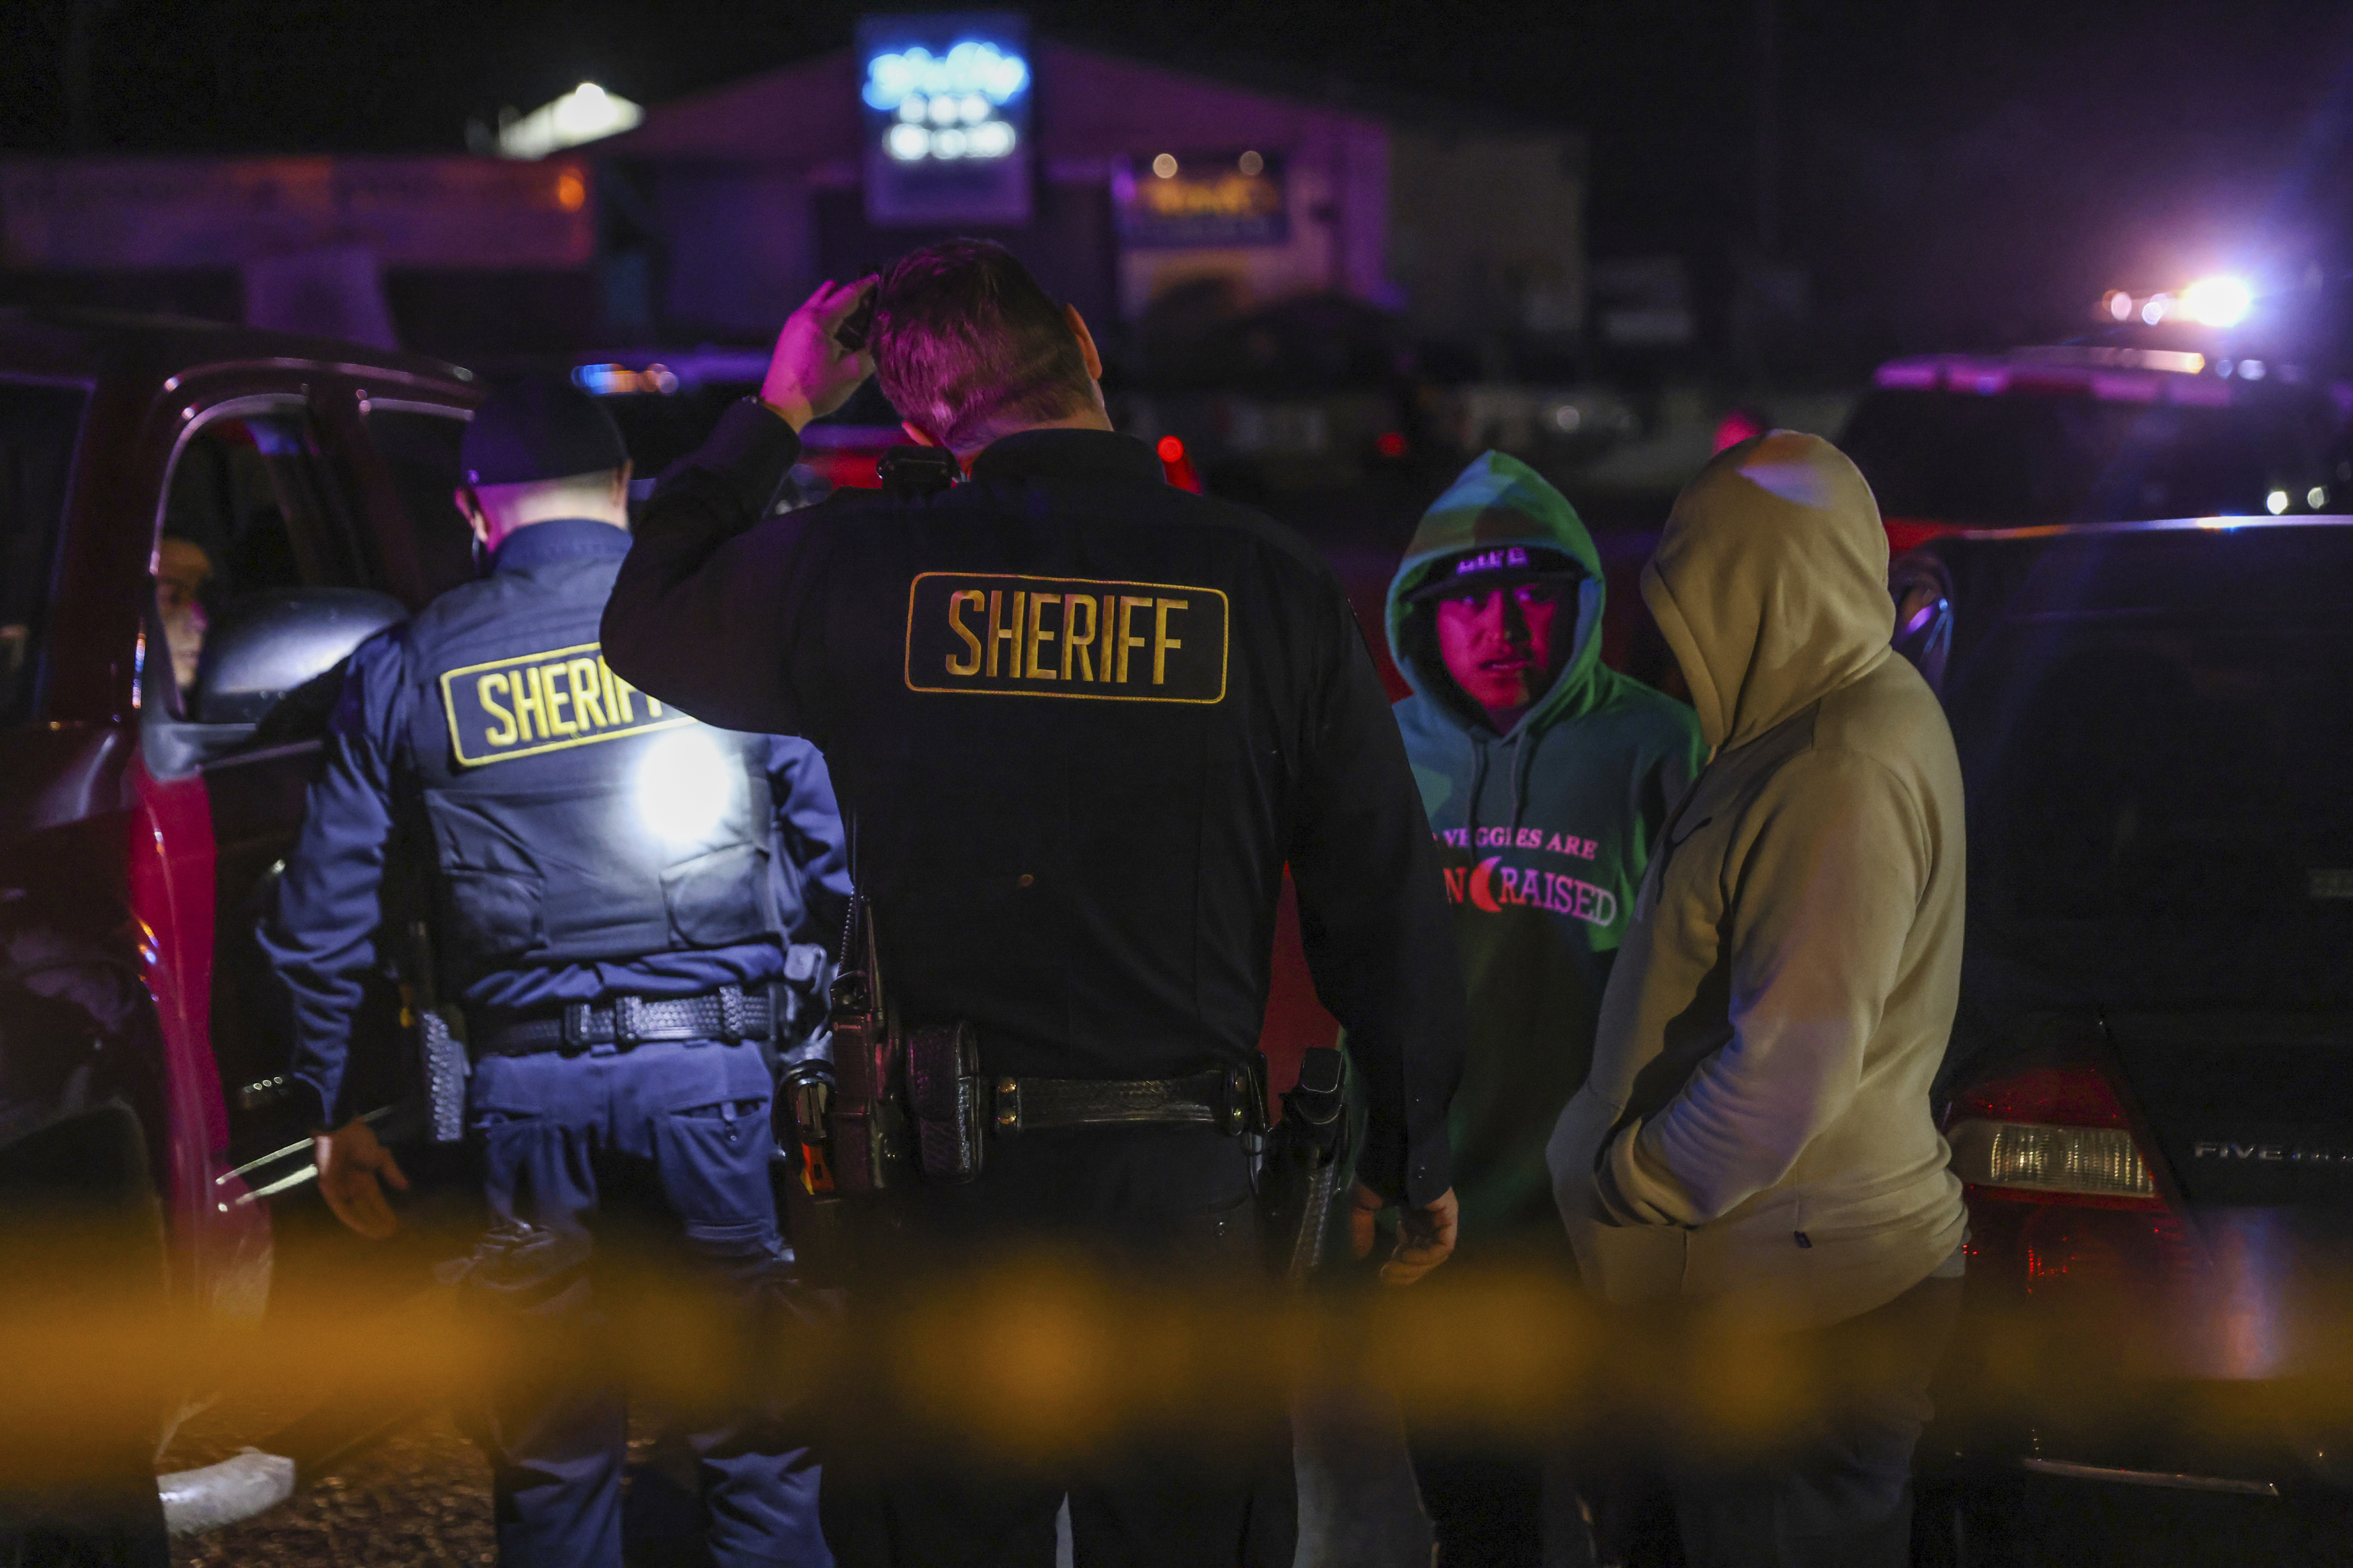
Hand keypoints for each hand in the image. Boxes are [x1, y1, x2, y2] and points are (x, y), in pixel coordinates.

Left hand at [313, 1119, 407, 1239]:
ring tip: (379, 1234)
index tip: (395, 1223)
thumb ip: (392, 1173)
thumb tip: (405, 1187)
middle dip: (377, 1220)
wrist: (340, 1130)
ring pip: (354, 1212)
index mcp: (364, 1178)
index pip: (375, 1200)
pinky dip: (352, 1219)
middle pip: (365, 1209)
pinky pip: (341, 1209)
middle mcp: (352, 1186)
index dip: (385, 1211)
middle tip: (389, 1233)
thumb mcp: (381, 1157)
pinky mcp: (329, 1190)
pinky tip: (364, 1228)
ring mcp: (340, 1189)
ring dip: (366, 1223)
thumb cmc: (359, 1139)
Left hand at [760, 278, 879, 430]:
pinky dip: (825, 315)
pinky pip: (810, 313)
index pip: (847, 294)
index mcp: (820, 321)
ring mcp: (793, 322)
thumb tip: (883, 337)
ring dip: (836, 304)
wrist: (780, 405)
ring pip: (819, 300)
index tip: (878, 278)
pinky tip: (836, 335)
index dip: (865, 286)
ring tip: (853, 323)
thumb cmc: (816, 390)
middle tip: (868, 306)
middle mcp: (804, 314)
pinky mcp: (789, 333)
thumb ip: (870, 353)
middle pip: (830, 290)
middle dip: (849, 293)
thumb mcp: (850, 374)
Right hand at [1348, 1181, 1458, 1285]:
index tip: (1380, 1274)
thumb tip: (1358, 1258)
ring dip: (1415, 1268)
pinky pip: (1443, 1246)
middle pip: (1423, 1255)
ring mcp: (1439, 1217)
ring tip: (1393, 1268)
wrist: (1395, 1148)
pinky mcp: (1449, 1215)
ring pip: (1434, 1255)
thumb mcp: (1362, 1204)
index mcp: (1410, 1213)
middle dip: (1405, 1272)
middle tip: (1386, 1277)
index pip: (1410, 1247)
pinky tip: (1405, 1256)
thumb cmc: (1378, 1171)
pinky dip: (1426, 1257)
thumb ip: (1362, 1231)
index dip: (1397, 1265)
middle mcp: (1427, 1218)